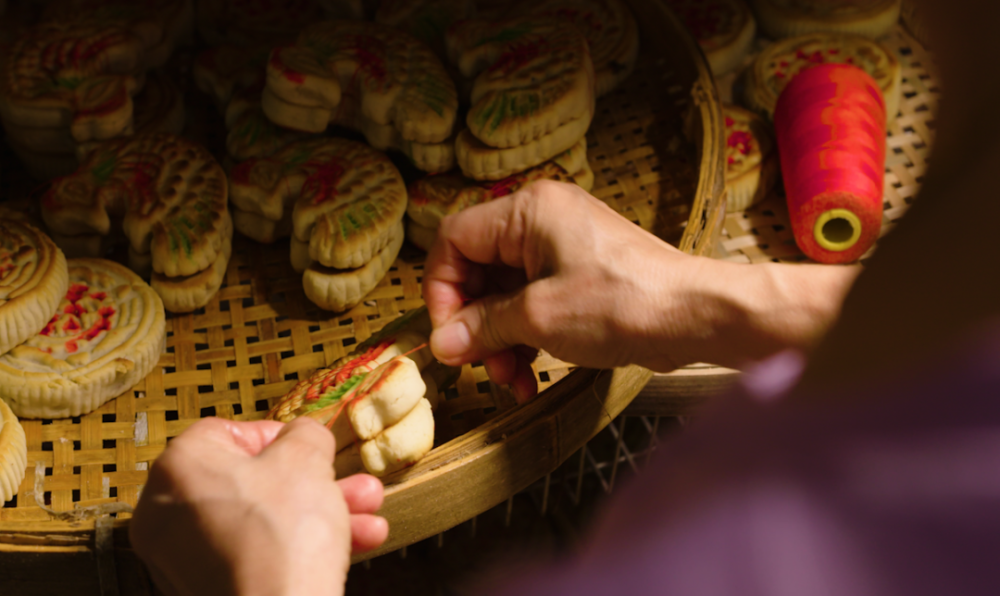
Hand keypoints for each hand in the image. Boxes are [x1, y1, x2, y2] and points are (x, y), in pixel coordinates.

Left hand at [130, 417, 388, 595]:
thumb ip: (305, 435)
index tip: (310, 450)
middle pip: (254, 483)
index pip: (228, 433)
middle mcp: (169, 513)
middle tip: (350, 484)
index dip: (279, 437)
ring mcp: (183, 560)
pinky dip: (297, 549)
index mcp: (180, 467)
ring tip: (368, 517)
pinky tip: (354, 546)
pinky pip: (256, 557)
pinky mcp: (206, 591)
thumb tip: (302, 437)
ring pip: (262, 523)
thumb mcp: (306, 459)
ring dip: (319, 516)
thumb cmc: (282, 536)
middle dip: (316, 484)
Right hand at [423, 181, 698, 401]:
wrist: (694, 316)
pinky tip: (530, 376)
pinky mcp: (581, 276)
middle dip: (474, 323)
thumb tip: (442, 343)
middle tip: (477, 364)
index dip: (441, 289)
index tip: (448, 334)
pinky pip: (534, 303)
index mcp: (528, 210)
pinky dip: (526, 337)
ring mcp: (563, 248)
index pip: (454, 239)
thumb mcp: (538, 317)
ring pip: (505, 293)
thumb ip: (482, 326)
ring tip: (510, 379)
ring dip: (500, 339)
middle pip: (478, 269)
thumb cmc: (621, 303)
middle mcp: (542, 220)